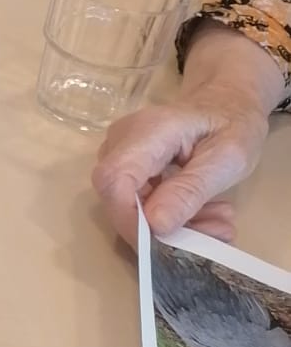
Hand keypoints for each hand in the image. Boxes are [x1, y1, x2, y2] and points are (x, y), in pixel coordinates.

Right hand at [92, 23, 284, 241]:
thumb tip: (155, 225)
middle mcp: (123, 140)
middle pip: (118, 197)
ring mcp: (120, 152)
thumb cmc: (232, 122)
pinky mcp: (126, 166)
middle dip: (160, 227)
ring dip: (172, 224)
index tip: (165, 246)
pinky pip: (137, 201)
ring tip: (217, 222)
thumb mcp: (228, 158)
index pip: (114, 180)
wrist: (225, 101)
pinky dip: (170, 215)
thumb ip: (191, 190)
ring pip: (129, 205)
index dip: (129, 220)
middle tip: (213, 233)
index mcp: (149, 131)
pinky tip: (203, 214)